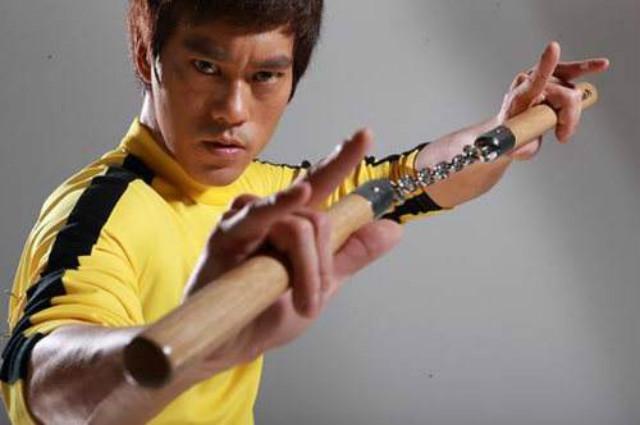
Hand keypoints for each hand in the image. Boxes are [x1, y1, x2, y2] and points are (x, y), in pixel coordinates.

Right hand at [182, 129, 402, 379]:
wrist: (229, 343)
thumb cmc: (266, 313)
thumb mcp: (320, 286)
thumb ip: (352, 254)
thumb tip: (394, 228)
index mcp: (294, 222)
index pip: (322, 183)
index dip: (343, 159)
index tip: (366, 134)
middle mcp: (273, 213)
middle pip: (319, 218)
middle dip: (323, 266)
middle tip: (311, 302)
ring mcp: (249, 219)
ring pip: (300, 225)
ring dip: (307, 271)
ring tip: (301, 303)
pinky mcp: (228, 232)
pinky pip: (265, 219)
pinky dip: (285, 212)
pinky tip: (301, 196)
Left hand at [498, 41, 608, 159]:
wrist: (508, 130)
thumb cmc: (511, 136)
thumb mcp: (514, 147)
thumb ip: (520, 145)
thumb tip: (520, 148)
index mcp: (520, 96)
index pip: (535, 80)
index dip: (546, 65)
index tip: (554, 48)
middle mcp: (531, 83)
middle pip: (566, 96)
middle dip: (568, 118)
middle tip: (561, 136)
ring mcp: (543, 81)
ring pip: (574, 94)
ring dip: (571, 115)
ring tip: (560, 128)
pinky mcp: (554, 82)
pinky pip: (573, 72)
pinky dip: (587, 68)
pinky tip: (602, 65)